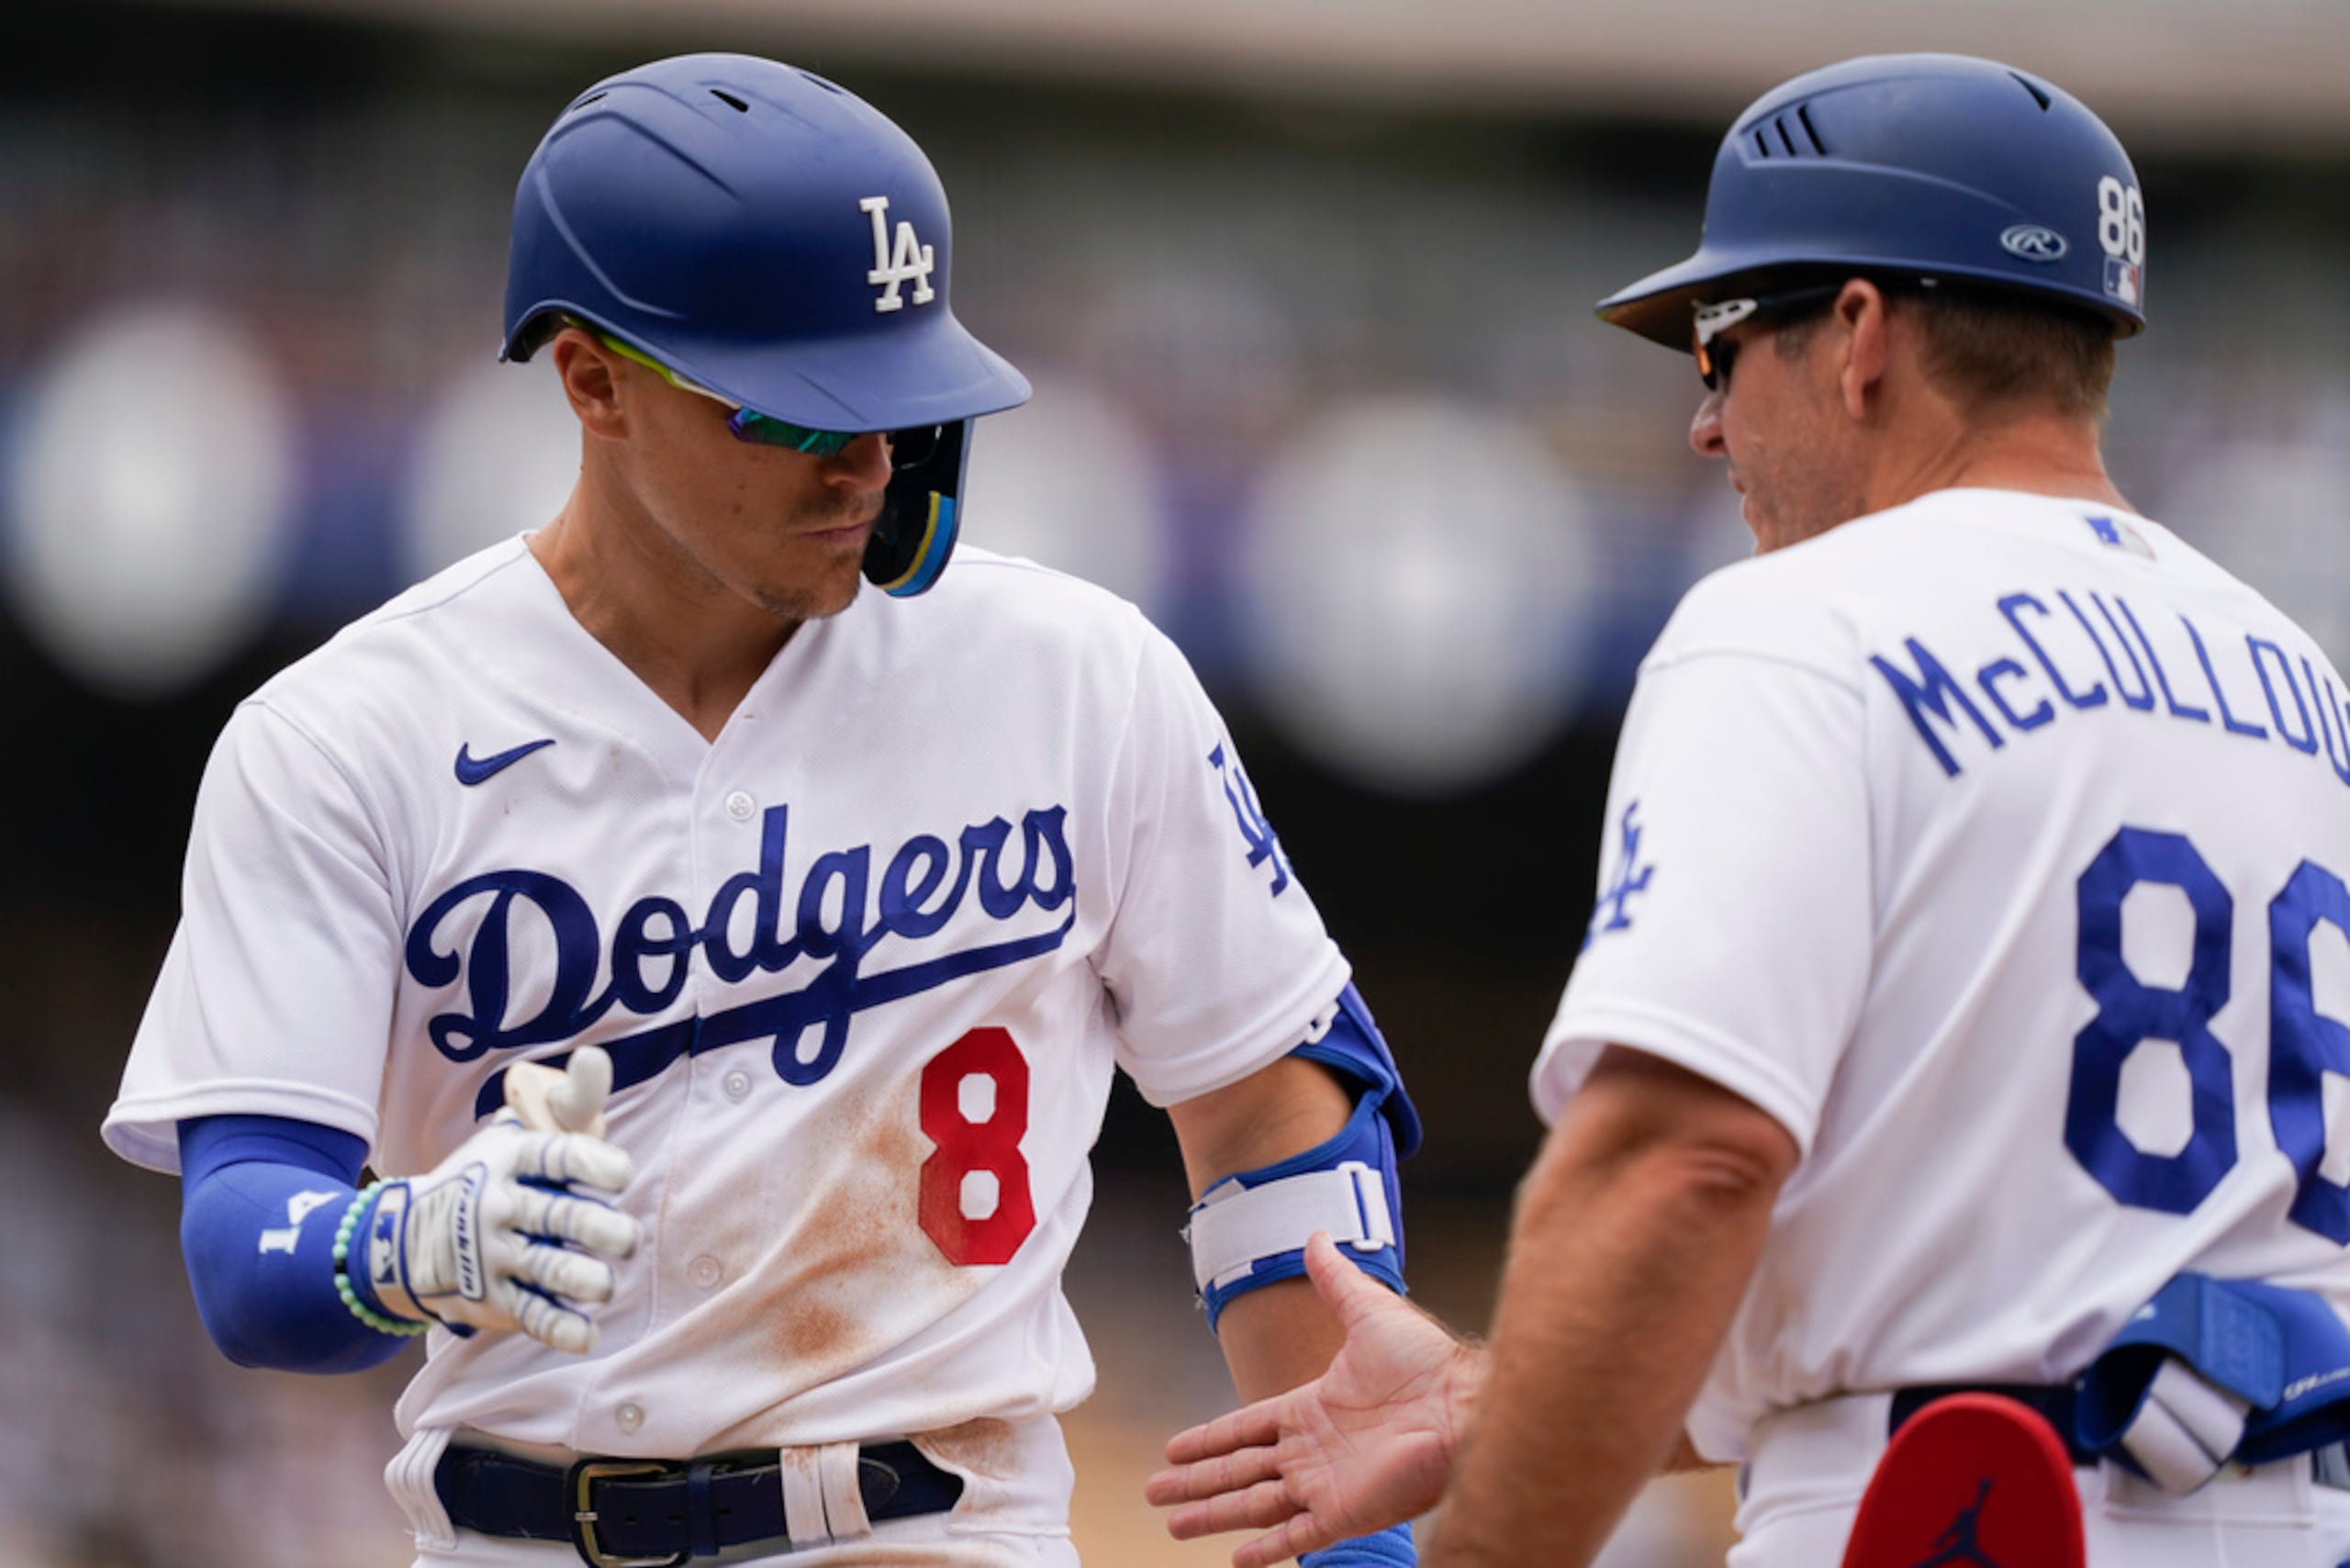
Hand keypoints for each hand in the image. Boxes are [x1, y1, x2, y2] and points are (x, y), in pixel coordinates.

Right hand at [361, 1047, 639, 1353]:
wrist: (401, 1240)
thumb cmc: (491, 1179)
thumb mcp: (520, 1137)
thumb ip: (570, 1104)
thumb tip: (596, 1058)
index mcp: (512, 1159)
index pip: (558, 1154)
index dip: (595, 1162)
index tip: (621, 1174)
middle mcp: (500, 1205)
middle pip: (559, 1216)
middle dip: (602, 1230)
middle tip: (625, 1238)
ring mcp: (493, 1255)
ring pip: (549, 1268)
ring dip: (586, 1280)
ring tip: (604, 1283)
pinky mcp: (492, 1300)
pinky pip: (532, 1315)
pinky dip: (561, 1329)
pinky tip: (586, 1332)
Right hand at [1148, 1233, 1482, 1567]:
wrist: (1466, 1404)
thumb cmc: (1427, 1361)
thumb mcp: (1370, 1310)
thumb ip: (1336, 1280)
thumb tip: (1315, 1235)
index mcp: (1313, 1407)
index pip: (1246, 1426)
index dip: (1209, 1437)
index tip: (1175, 1447)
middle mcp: (1313, 1449)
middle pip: (1239, 1469)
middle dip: (1196, 1481)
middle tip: (1155, 1492)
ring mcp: (1327, 1484)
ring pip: (1254, 1504)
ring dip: (1213, 1514)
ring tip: (1173, 1525)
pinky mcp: (1345, 1513)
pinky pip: (1295, 1537)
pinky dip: (1265, 1549)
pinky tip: (1234, 1559)